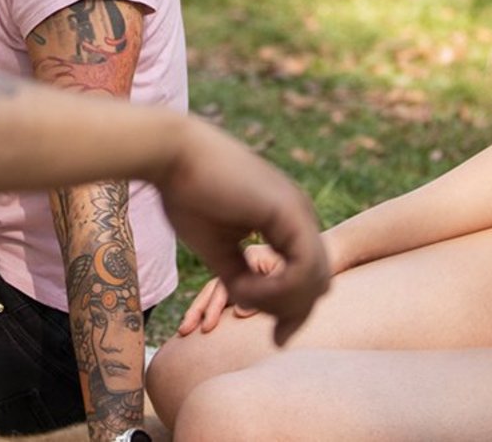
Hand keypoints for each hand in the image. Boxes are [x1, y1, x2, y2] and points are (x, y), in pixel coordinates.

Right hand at [155, 121, 328, 345]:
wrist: (172, 154)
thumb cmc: (187, 194)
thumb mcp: (219, 247)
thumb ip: (240, 274)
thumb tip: (250, 305)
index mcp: (286, 220)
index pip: (308, 276)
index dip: (294, 311)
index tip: (276, 336)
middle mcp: (299, 214)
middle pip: (318, 282)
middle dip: (293, 312)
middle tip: (259, 318)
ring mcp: (298, 211)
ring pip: (315, 280)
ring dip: (280, 303)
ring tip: (242, 294)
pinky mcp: (289, 212)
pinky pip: (301, 269)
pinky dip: (276, 291)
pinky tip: (245, 287)